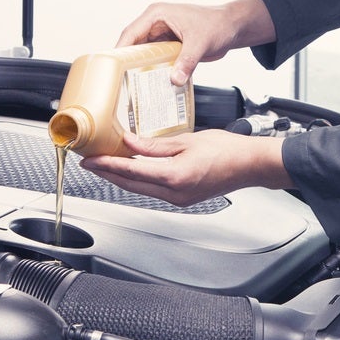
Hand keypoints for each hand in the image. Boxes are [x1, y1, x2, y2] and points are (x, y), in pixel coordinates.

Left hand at [79, 130, 292, 205]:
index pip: (131, 171)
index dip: (107, 165)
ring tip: (105, 165)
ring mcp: (179, 199)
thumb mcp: (187, 141)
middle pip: (131, 185)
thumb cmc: (227, 151)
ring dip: (121, 178)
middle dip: (107, 173)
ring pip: (140, 189)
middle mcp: (174, 193)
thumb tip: (129, 142)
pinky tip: (132, 171)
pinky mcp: (183, 198)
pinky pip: (153, 190)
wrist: (250, 165)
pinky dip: (138, 180)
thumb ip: (154, 145)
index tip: (90, 159)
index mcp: (174, 177)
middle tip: (89, 163)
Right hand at [116, 0, 275, 85]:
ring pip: (142, 54)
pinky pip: (154, 59)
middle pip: (133, 45)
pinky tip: (149, 84)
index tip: (112, 68)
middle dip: (126, 63)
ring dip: (138, 68)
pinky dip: (151, 71)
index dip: (119, 50)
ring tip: (130, 87)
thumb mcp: (200, 43)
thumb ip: (187, 61)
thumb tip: (175, 80)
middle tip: (119, 82)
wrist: (232, 27)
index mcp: (157, 14)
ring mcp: (161, 35)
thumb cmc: (217, 25)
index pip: (131, 33)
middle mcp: (155, 24)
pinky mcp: (168, 46)